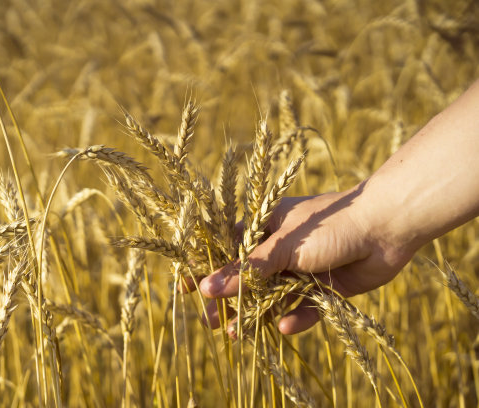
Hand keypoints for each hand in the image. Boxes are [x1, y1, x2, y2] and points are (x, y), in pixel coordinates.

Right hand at [198, 184, 415, 334]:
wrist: (386, 227)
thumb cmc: (329, 225)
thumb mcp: (281, 246)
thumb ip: (247, 270)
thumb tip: (208, 287)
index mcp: (267, 226)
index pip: (228, 248)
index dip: (207, 267)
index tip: (187, 287)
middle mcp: (282, 248)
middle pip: (248, 278)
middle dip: (229, 300)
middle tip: (210, 322)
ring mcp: (304, 268)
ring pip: (273, 296)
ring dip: (256, 313)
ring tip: (237, 335)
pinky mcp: (327, 287)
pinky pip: (306, 306)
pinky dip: (296, 317)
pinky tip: (284, 326)